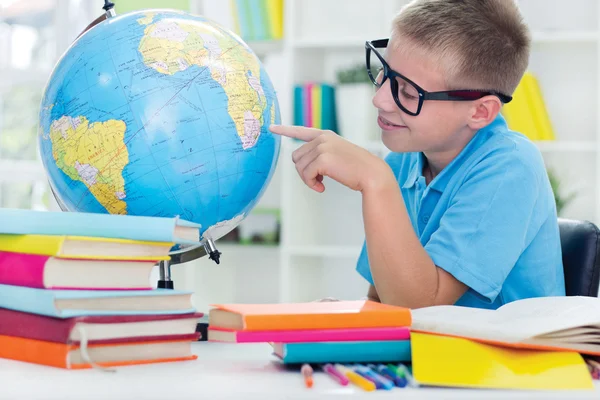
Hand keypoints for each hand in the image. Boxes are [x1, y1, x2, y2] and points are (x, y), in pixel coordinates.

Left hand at [269, 125, 390, 192]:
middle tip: (317, 181)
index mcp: (325, 136)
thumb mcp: (337, 156)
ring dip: (308, 179)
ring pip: (299, 166)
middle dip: (303, 171)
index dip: (285, 130)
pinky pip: (306, 174)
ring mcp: (322, 147)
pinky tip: (322, 188)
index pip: (301, 131)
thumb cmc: (356, 169)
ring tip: (321, 184)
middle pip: (296, 156)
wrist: (372, 174)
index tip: (271, 128)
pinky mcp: (323, 159)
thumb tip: (299, 162)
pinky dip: (311, 184)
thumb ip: (320, 154)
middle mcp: (322, 138)